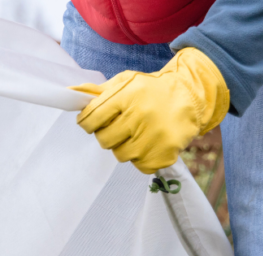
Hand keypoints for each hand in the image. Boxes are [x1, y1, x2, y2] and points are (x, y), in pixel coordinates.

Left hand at [71, 47, 229, 173]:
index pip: (91, 118)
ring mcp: (154, 136)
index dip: (87, 122)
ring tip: (137, 133)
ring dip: (125, 146)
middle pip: (104, 140)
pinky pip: (140, 166)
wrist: (190, 96)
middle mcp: (140, 115)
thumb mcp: (126, 82)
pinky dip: (142, 157)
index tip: (93, 121)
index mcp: (127, 95)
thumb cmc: (151, 90)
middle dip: (108, 134)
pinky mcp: (165, 153)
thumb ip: (98, 91)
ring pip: (121, 154)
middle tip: (120, 126)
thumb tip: (72, 92)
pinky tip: (150, 142)